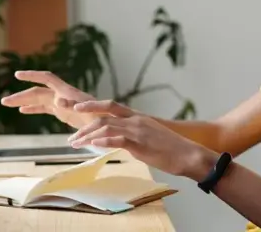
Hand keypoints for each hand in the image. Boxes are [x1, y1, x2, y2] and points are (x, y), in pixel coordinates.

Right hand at [0, 70, 98, 128]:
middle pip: (38, 92)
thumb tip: (59, 101)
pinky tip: (23, 111)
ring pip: (39, 100)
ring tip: (6, 103)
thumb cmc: (102, 118)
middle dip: (21, 95)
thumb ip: (75, 105)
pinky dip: (33, 109)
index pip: (46, 78)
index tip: (17, 75)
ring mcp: (62, 103)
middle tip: (3, 101)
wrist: (110, 124)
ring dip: (24, 101)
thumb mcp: (89, 112)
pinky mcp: (64, 113)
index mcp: (67, 92)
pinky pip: (45, 109)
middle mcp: (63, 95)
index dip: (32, 76)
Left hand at [69, 100, 216, 179]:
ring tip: (75, 144)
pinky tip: (93, 145)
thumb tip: (120, 142)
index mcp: (138, 117)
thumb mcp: (149, 138)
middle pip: (103, 117)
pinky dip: (103, 141)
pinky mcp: (140, 143)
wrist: (189, 155)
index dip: (92, 105)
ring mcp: (138, 131)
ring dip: (88, 136)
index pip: (110, 106)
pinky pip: (117, 139)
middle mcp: (136, 120)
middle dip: (84, 126)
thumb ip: (133, 136)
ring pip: (106, 127)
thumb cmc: (172, 149)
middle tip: (71, 138)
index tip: (77, 108)